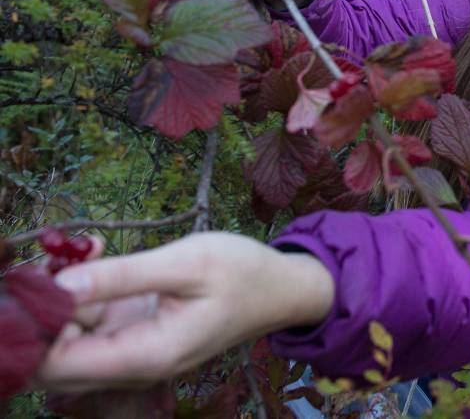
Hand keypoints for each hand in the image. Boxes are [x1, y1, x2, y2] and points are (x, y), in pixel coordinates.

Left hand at [35, 232, 333, 392]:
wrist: (283, 289)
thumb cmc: (244, 273)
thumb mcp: (188, 262)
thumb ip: (123, 276)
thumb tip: (59, 283)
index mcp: (147, 354)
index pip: (57, 364)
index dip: (38, 326)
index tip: (46, 276)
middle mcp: (134, 366)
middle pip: (53, 362)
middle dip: (43, 312)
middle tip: (59, 258)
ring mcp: (134, 354)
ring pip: (68, 343)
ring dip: (61, 300)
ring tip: (82, 251)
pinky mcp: (137, 338)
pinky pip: (91, 328)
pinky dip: (83, 296)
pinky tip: (100, 257)